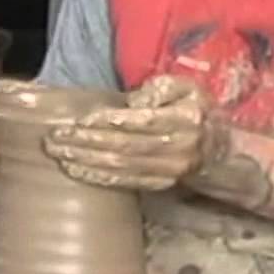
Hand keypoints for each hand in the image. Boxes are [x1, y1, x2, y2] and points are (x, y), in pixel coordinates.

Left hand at [43, 75, 228, 191]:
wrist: (218, 149)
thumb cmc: (194, 111)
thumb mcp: (186, 88)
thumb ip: (160, 88)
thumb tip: (131, 102)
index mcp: (185, 119)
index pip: (142, 121)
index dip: (110, 122)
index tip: (81, 121)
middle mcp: (178, 148)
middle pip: (125, 146)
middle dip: (86, 143)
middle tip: (55, 138)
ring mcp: (169, 171)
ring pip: (121, 167)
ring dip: (85, 161)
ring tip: (57, 153)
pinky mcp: (159, 185)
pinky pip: (124, 183)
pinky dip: (97, 177)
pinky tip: (75, 171)